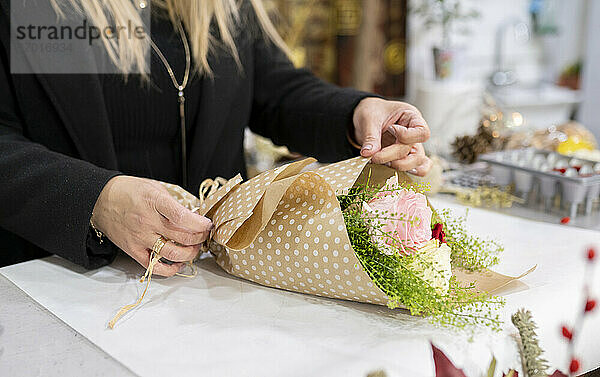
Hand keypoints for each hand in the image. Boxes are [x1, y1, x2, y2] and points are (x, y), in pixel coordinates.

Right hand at [91, 176, 212, 276]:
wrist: (100, 199)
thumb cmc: (128, 191)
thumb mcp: (154, 188)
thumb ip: (173, 202)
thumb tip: (194, 215)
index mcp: (155, 202)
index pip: (183, 217)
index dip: (200, 224)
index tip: (208, 224)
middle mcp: (148, 221)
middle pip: (183, 237)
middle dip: (201, 237)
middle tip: (204, 234)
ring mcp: (140, 238)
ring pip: (173, 253)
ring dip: (190, 253)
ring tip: (195, 248)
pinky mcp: (133, 250)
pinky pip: (154, 266)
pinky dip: (171, 269)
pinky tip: (179, 263)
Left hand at [352, 97, 432, 175]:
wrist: (366, 117)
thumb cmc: (372, 111)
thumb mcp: (369, 118)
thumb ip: (370, 136)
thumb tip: (368, 154)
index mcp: (412, 117)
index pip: (422, 132)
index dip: (406, 136)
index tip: (390, 130)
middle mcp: (415, 133)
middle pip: (416, 152)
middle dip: (393, 155)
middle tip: (374, 156)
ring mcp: (411, 147)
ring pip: (417, 163)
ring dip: (398, 165)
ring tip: (379, 160)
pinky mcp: (404, 157)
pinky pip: (417, 168)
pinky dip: (407, 172)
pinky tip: (392, 170)